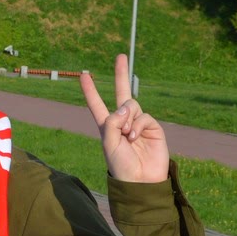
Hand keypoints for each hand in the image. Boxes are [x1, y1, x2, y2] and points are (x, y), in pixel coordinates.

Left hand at [80, 54, 169, 183]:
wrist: (140, 180)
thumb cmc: (120, 165)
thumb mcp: (108, 142)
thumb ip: (113, 121)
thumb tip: (126, 105)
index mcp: (107, 126)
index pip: (97, 105)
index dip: (91, 91)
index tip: (84, 75)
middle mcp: (123, 121)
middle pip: (121, 93)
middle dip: (120, 74)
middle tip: (120, 56)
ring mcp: (138, 123)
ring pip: (132, 105)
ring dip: (127, 118)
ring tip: (127, 136)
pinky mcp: (152, 127)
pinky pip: (143, 116)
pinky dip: (137, 125)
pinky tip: (134, 138)